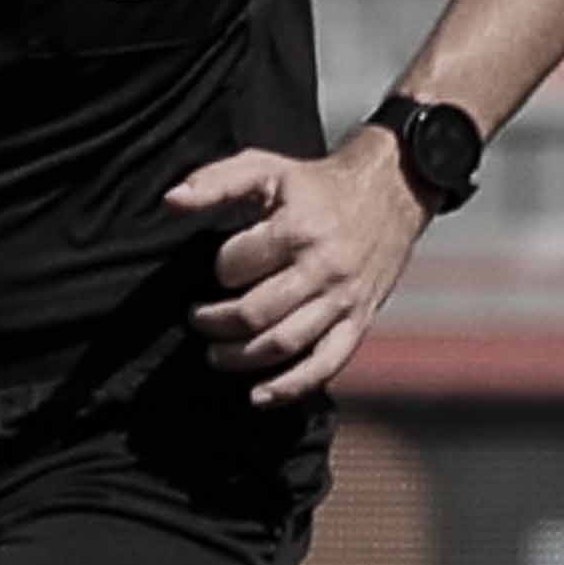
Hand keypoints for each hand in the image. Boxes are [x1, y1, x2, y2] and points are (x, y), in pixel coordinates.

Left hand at [165, 129, 429, 403]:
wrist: (392, 192)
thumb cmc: (318, 184)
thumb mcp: (266, 168)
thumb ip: (215, 182)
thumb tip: (171, 202)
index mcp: (298, 229)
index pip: (235, 266)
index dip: (218, 269)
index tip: (220, 268)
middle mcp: (323, 268)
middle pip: (254, 313)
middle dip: (215, 321)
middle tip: (198, 318)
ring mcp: (345, 299)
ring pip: (284, 343)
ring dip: (240, 357)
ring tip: (215, 353)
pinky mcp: (360, 319)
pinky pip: (326, 364)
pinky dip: (291, 386)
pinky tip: (259, 396)